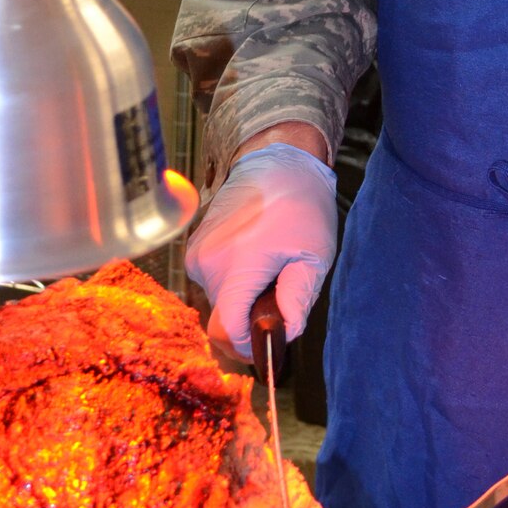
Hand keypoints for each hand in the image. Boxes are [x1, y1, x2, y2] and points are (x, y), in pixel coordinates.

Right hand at [185, 144, 337, 360]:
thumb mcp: (314, 255)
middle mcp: (206, 264)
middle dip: (249, 321)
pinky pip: (212, 283)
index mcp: (237, 267)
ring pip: (217, 302)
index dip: (247, 347)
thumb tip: (285, 333)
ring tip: (270, 273)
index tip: (268, 345)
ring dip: (242, 301)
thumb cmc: (301, 205)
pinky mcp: (194, 248)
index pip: (226, 331)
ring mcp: (196, 255)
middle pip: (222, 318)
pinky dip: (233, 283)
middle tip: (280, 299)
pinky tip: (256, 260)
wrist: (276, 161)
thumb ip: (297, 299)